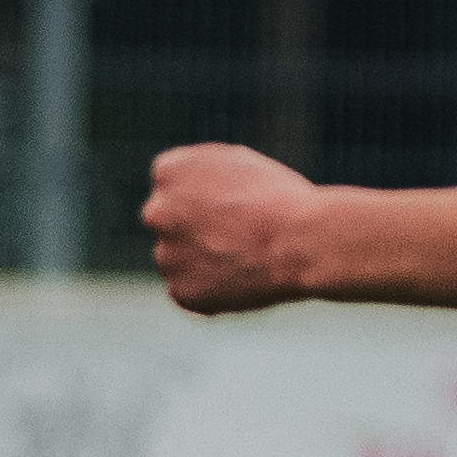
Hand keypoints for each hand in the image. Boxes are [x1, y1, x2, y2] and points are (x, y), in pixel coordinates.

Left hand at [142, 142, 324, 314]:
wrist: (300, 241)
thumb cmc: (280, 198)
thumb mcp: (237, 163)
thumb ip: (201, 173)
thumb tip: (185, 188)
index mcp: (168, 172)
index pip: (176, 189)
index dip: (209, 201)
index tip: (236, 206)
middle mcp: (156, 213)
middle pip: (171, 224)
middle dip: (197, 231)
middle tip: (240, 237)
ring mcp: (165, 255)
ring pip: (179, 260)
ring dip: (203, 262)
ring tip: (247, 259)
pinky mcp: (180, 291)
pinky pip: (191, 293)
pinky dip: (212, 292)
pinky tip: (242, 281)